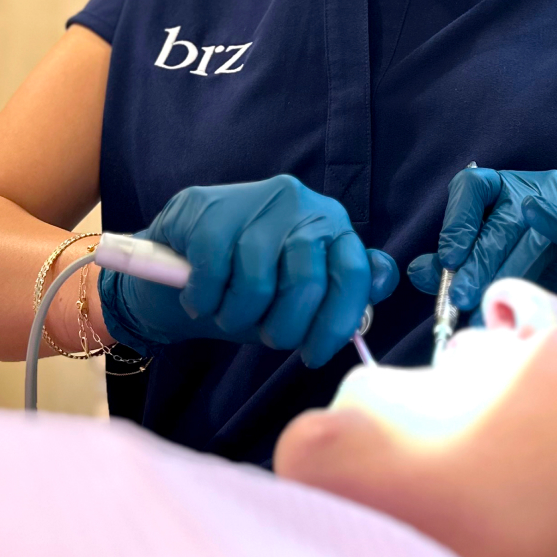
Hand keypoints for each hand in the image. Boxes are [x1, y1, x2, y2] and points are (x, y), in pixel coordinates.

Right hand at [98, 176, 398, 367]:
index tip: (314, 355)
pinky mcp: (208, 208)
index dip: (336, 323)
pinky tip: (201, 297)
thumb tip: (382, 280)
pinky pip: (213, 271)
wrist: (174, 260)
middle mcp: (301, 204)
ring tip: (227, 314)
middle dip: (284, 326)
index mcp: (332, 225)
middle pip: (306, 281)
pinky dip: (204, 299)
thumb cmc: (247, 283)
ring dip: (237, 315)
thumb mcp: (298, 295)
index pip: (353, 272)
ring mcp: (254, 201)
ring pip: (257, 281)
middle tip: (266, 337)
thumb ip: (340, 290)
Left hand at [408, 168, 556, 312]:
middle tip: (463, 297)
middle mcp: (530, 188)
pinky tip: (539, 225)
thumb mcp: (488, 269)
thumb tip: (419, 270)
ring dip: (507, 266)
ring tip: (489, 302)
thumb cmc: (536, 275)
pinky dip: (555, 223)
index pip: (470, 188)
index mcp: (499, 191)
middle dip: (478, 261)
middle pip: (499, 219)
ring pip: (530, 229)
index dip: (457, 221)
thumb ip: (454, 267)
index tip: (450, 260)